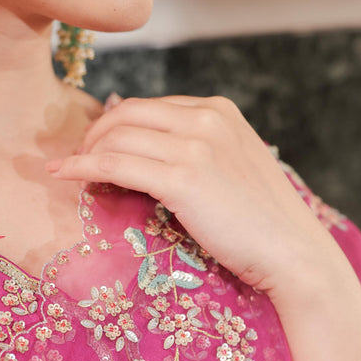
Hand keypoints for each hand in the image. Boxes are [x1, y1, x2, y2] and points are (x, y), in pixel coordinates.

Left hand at [48, 95, 344, 303]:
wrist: (294, 254)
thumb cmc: (266, 224)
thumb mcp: (235, 169)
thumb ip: (200, 151)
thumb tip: (149, 151)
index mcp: (220, 111)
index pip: (150, 106)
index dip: (116, 125)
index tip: (98, 147)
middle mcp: (207, 118)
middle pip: (126, 114)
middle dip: (94, 135)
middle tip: (78, 161)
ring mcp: (196, 146)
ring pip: (116, 137)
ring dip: (85, 154)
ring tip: (71, 173)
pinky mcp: (183, 178)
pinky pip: (114, 164)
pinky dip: (83, 168)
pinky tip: (66, 176)